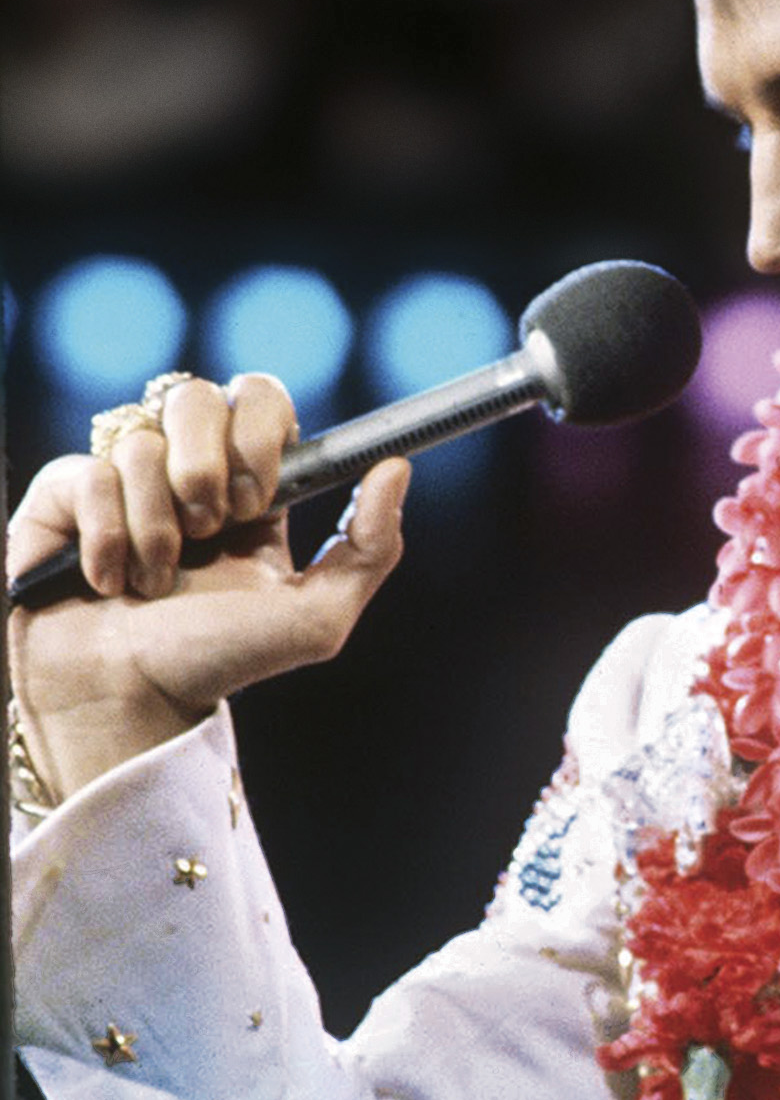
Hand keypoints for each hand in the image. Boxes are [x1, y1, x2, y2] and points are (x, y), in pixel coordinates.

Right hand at [8, 372, 407, 802]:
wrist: (128, 703)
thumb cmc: (217, 665)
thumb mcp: (315, 619)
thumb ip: (371, 548)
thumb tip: (396, 467)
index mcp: (251, 488)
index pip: (260, 400)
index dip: (260, 432)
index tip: (259, 494)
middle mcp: (185, 473)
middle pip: (194, 396)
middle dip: (205, 470)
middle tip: (209, 533)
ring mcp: (121, 480)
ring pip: (140, 443)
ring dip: (157, 528)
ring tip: (155, 585)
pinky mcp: (63, 497)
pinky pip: (86, 473)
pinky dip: (106, 536)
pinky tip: (108, 581)